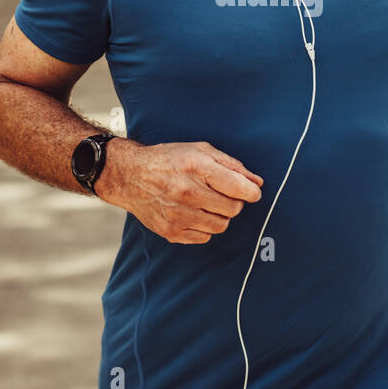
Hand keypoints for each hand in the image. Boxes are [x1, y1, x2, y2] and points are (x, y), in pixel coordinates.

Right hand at [95, 139, 262, 243]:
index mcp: (197, 168)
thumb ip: (232, 166)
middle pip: (232, 209)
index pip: (239, 188)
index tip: (251, 192)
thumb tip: (257, 183)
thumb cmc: (169, 160)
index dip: (251, 192)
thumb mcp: (200, 151)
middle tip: (222, 194)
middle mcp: (187, 192)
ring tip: (207, 204)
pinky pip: (204, 237)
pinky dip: (204, 227)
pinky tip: (193, 213)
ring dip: (220, 216)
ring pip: (220, 226)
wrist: (131, 175)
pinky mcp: (170, 231)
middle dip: (234, 202)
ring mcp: (178, 214)